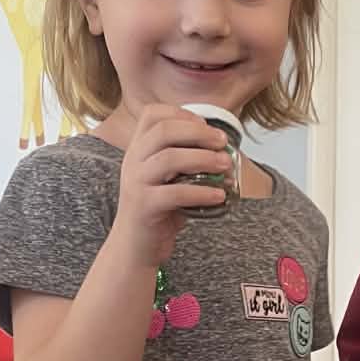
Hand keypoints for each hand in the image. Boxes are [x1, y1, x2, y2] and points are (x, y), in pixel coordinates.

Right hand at [109, 104, 231, 267]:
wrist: (135, 247)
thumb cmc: (159, 210)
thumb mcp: (169, 178)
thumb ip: (188, 161)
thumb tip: (225, 153)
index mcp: (138, 148)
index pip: (153, 115)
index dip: (182, 114)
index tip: (206, 125)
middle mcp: (133, 160)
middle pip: (163, 131)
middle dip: (198, 132)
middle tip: (223, 143)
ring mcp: (136, 182)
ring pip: (169, 158)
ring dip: (203, 159)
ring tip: (226, 166)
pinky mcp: (145, 206)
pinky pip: (175, 193)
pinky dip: (202, 192)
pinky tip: (219, 195)